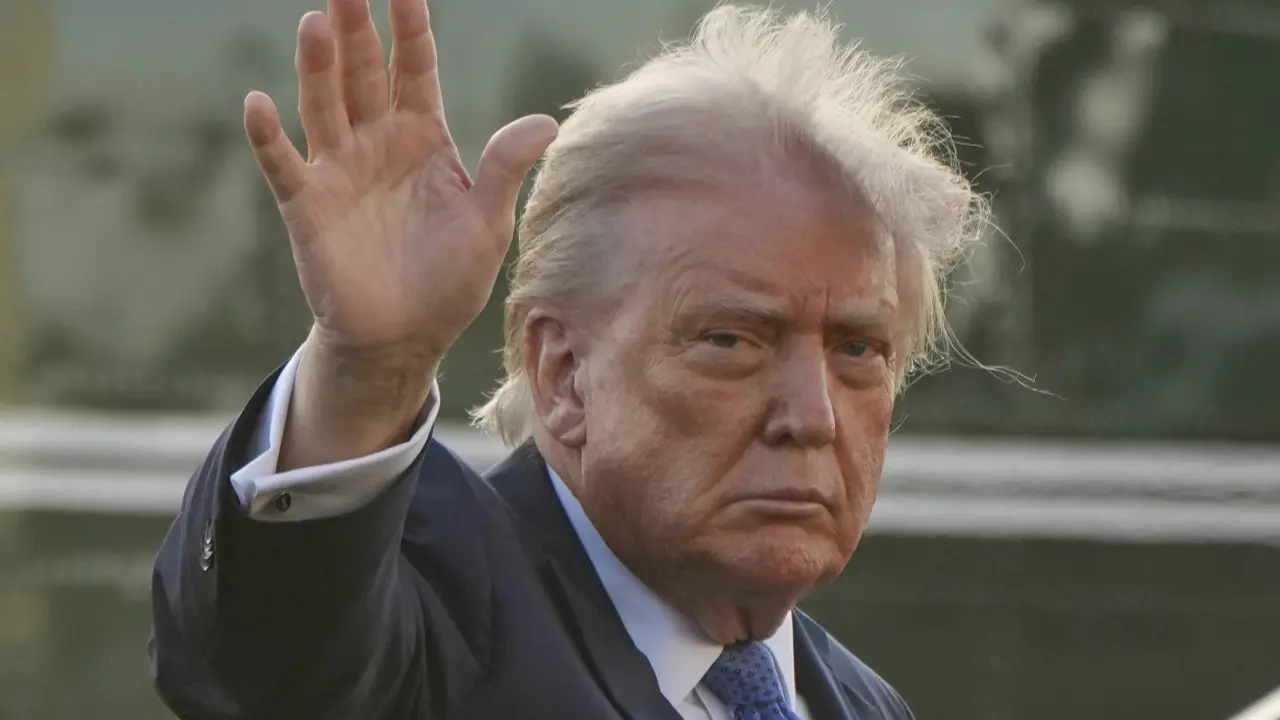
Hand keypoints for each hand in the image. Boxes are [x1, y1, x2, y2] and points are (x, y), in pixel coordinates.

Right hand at [243, 0, 557, 465]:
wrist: (406, 335)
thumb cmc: (450, 277)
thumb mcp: (488, 223)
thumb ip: (505, 168)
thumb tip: (546, 122)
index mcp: (423, 135)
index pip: (415, 67)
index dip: (411, 27)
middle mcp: (376, 141)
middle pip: (363, 71)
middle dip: (357, 28)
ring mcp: (338, 169)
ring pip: (324, 104)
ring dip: (317, 66)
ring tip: (317, 22)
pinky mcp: (307, 205)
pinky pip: (284, 164)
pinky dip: (269, 136)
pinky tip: (259, 103)